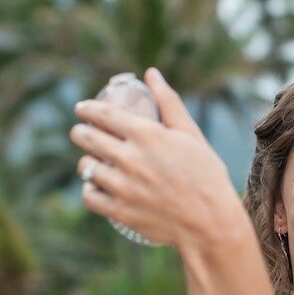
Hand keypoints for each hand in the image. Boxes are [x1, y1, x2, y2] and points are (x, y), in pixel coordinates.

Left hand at [70, 68, 243, 249]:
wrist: (211, 222)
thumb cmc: (206, 175)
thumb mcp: (191, 134)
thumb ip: (168, 102)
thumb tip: (151, 73)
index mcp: (147, 135)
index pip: (102, 114)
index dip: (87, 109)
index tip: (82, 109)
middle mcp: (130, 158)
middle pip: (86, 138)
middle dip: (80, 132)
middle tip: (83, 133)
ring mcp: (122, 186)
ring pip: (86, 167)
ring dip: (87, 162)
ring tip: (94, 162)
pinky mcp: (119, 211)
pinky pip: (89, 195)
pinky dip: (90, 188)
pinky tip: (97, 185)